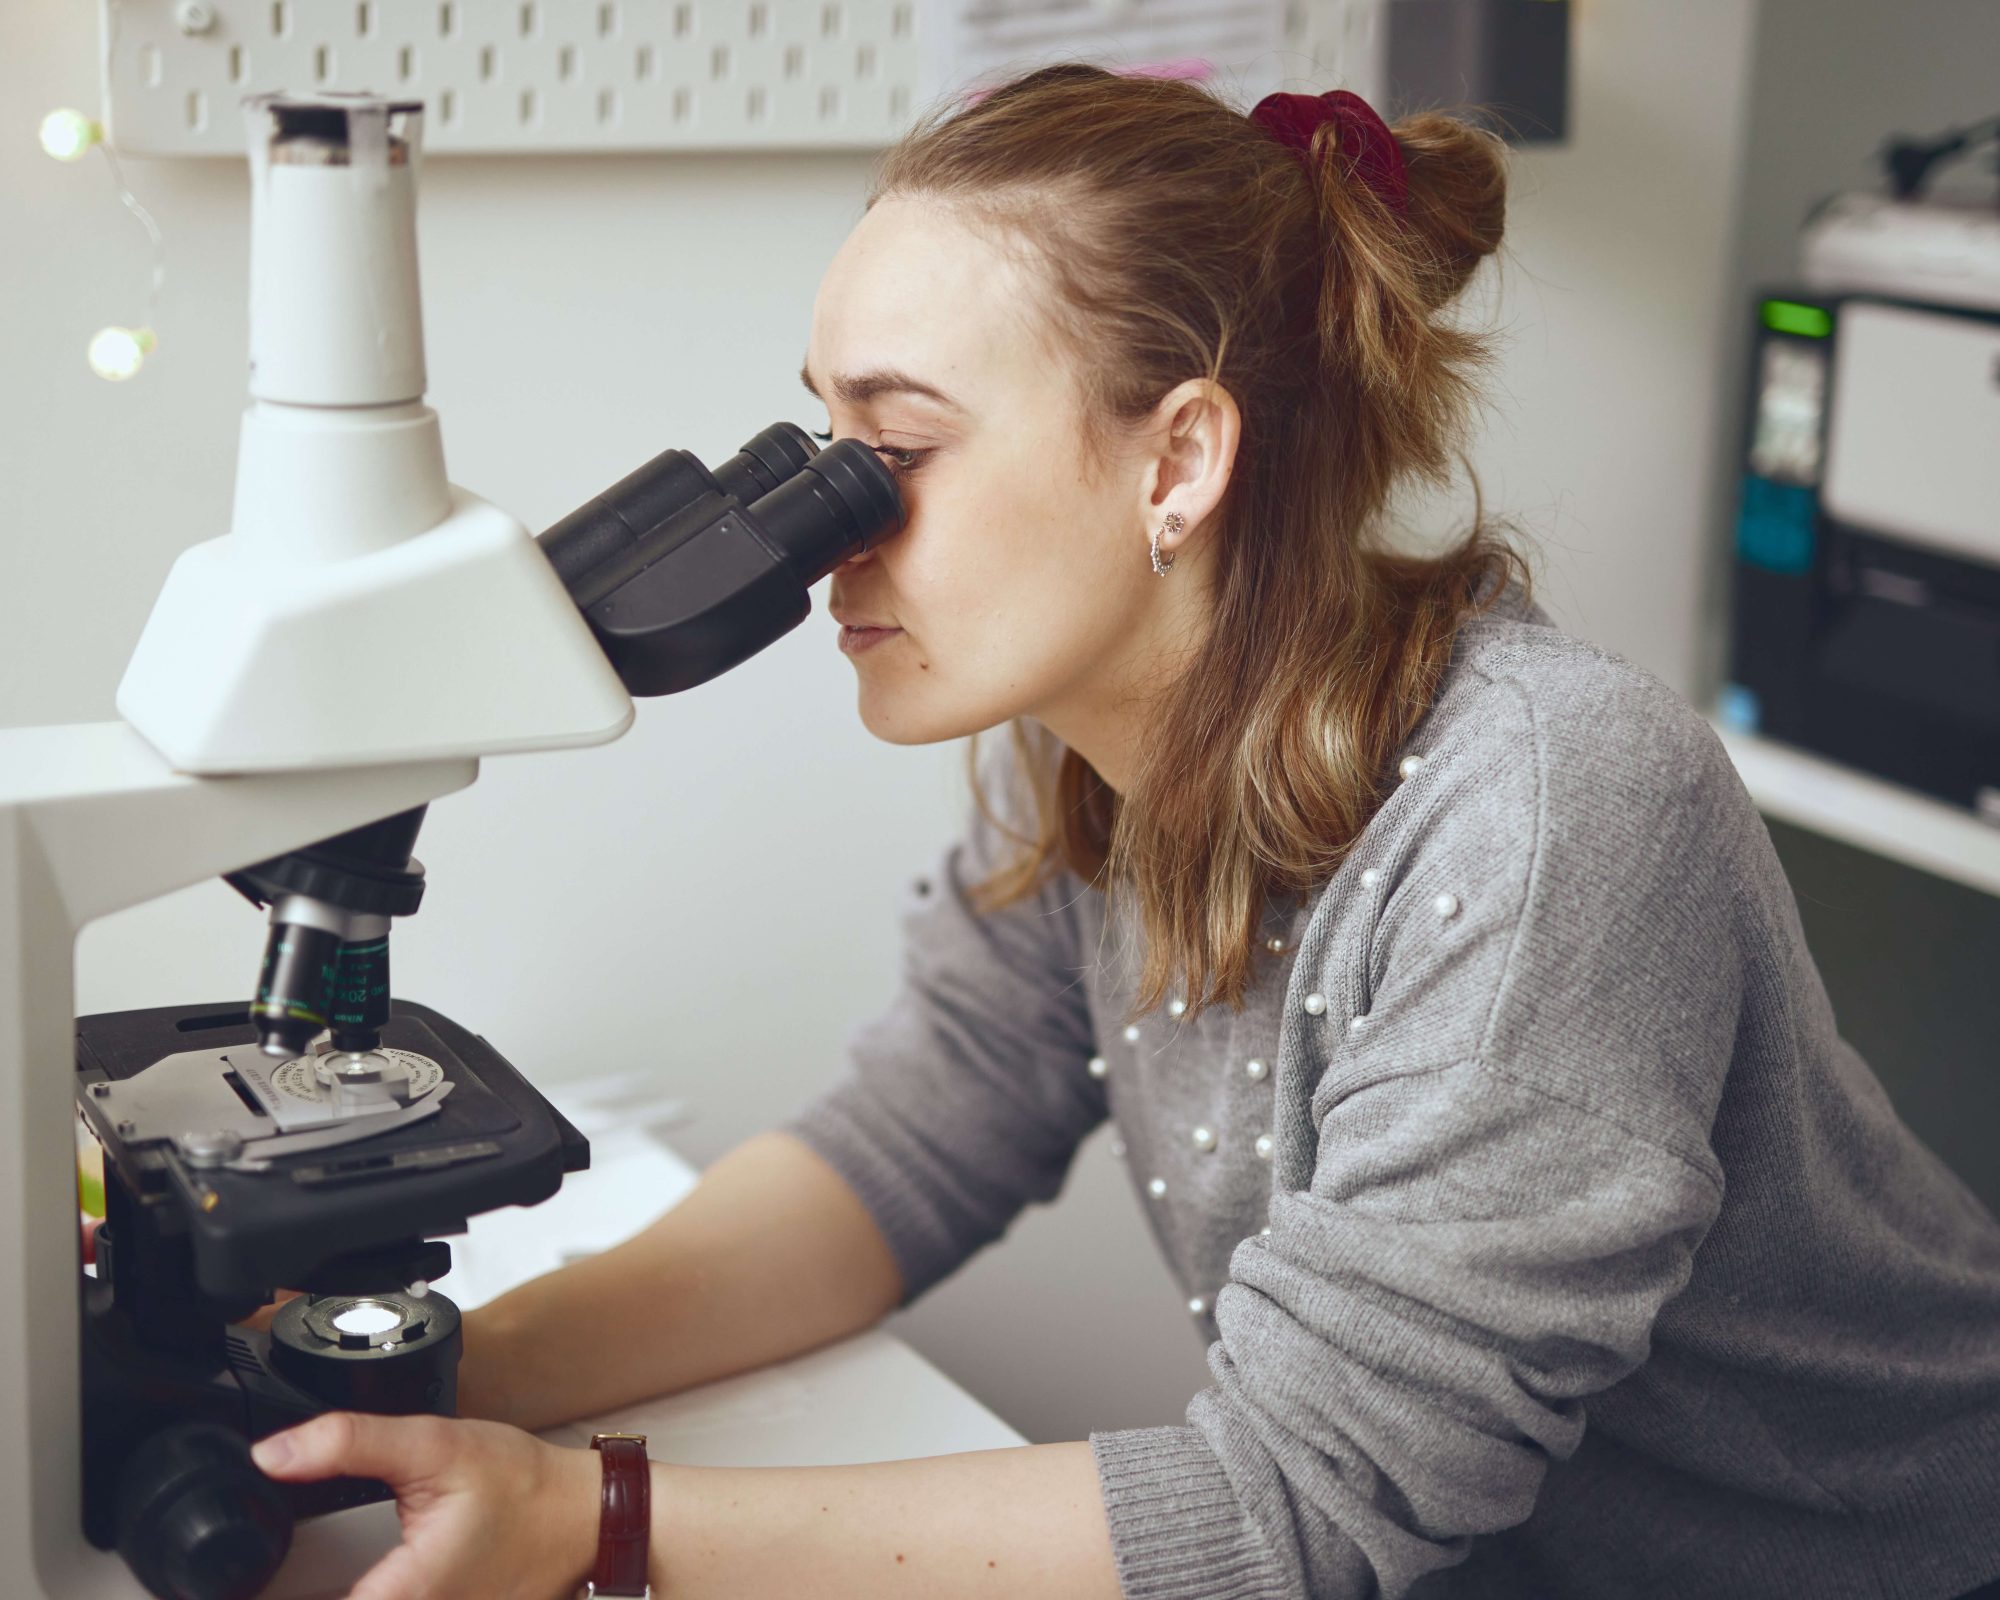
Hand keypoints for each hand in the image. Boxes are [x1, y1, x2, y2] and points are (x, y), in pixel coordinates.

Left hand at [252, 1412, 600, 1599]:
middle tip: (223, 1576)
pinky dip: (353, 1592)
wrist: (582, 1517)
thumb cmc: (523, 1487)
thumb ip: (349, 1443)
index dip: (249, 1595)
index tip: (203, 1585)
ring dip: (316, 1586)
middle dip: (281, 1586)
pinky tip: (336, 1575)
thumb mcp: (434, 1446)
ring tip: (274, 1576)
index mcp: (398, 1599)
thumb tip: (271, 1453)